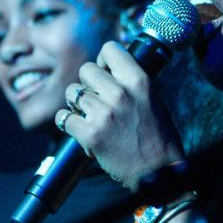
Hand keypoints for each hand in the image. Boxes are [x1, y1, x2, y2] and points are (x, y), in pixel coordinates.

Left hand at [56, 41, 185, 189]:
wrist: (158, 173)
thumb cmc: (158, 138)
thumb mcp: (153, 100)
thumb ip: (132, 84)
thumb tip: (109, 71)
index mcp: (139, 81)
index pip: (110, 49)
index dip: (103, 60)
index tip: (105, 72)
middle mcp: (120, 93)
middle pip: (86, 70)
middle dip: (87, 83)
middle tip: (95, 98)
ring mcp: (104, 114)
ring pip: (72, 92)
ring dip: (76, 103)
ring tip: (87, 115)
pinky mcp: (91, 135)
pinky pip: (64, 118)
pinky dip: (68, 123)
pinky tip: (78, 129)